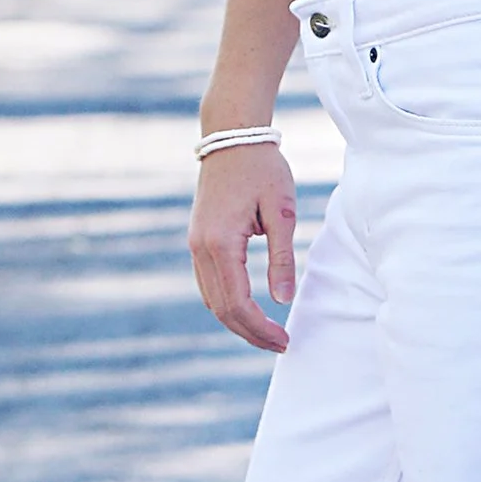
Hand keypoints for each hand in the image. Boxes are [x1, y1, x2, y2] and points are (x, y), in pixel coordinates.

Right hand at [189, 144, 296, 351]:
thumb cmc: (263, 168)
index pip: (238, 303)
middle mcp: (200, 248)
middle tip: (281, 345)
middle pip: (221, 309)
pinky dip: (227, 303)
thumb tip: (283, 300)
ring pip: (211, 299)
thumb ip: (282, 257)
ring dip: (237, 322)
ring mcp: (195, 244)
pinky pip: (208, 284)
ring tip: (268, 333)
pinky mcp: (198, 239)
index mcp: (220, 243)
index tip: (285, 341)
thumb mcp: (283, 212)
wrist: (232, 136)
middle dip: (250, 333)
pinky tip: (249, 309)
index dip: (261, 329)